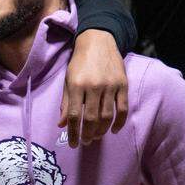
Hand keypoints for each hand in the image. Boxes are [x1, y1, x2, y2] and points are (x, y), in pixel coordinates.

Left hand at [60, 30, 128, 147]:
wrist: (98, 40)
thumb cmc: (80, 62)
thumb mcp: (68, 80)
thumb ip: (66, 103)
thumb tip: (62, 125)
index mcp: (76, 85)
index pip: (75, 116)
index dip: (73, 133)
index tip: (73, 144)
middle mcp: (93, 86)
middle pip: (91, 119)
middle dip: (88, 134)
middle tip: (86, 141)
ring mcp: (110, 85)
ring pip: (107, 116)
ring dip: (101, 131)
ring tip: (96, 136)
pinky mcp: (123, 84)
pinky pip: (122, 109)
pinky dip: (119, 122)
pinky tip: (113, 130)